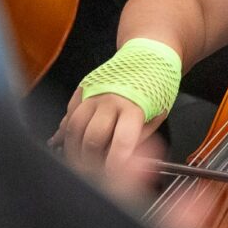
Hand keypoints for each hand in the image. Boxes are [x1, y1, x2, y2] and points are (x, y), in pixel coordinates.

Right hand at [50, 86, 166, 179]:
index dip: (115, 163)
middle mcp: (110, 98)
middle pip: (92, 137)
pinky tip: (72, 141)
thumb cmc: (156, 84)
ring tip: (79, 160)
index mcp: (133, 106)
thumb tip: (126, 160)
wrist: (148, 54)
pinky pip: (69, 113)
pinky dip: (68, 130)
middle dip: (91, 160)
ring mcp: (94, 93)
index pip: (121, 141)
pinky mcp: (83, 89)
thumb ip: (141, 136)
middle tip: (94, 171)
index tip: (113, 173)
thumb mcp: (159, 113)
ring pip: (74, 127)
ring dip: (74, 148)